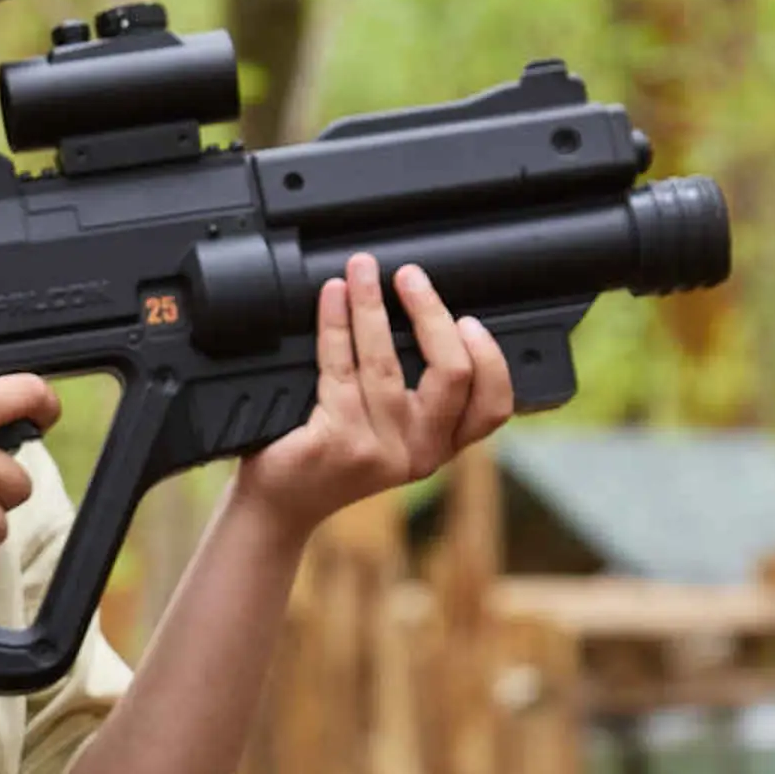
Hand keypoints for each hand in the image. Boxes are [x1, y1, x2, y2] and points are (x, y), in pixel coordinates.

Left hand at [233, 254, 514, 533]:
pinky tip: (332, 297)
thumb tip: (430, 315)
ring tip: (361, 270)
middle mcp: (419, 453)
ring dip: (371, 304)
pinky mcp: (337, 442)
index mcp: (441, 446)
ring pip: (385, 361)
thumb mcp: (393, 432)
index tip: (468, 318)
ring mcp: (378, 450)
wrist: (281, 503)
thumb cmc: (335, 456)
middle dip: (431, 313)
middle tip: (410, 276)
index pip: (493, 408)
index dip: (490, 358)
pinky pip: (338, 366)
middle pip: (452, 375)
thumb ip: (420, 396)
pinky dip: (335, 322)